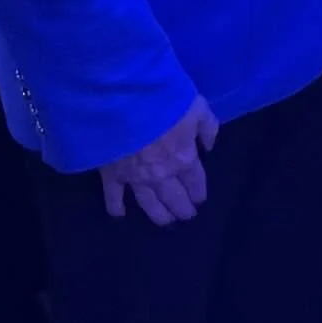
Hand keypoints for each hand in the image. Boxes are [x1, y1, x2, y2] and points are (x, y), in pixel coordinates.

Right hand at [99, 96, 218, 226]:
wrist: (124, 102)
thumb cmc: (164, 101)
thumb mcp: (198, 107)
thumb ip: (208, 127)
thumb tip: (209, 146)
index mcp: (184, 159)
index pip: (195, 182)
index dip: (199, 193)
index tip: (200, 200)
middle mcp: (161, 175)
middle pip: (174, 199)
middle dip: (182, 209)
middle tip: (186, 215)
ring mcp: (135, 178)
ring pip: (149, 204)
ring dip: (158, 215)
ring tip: (165, 221)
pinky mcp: (112, 175)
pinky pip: (114, 197)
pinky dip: (116, 208)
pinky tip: (120, 215)